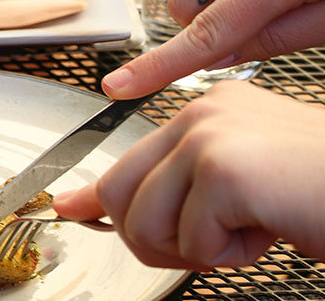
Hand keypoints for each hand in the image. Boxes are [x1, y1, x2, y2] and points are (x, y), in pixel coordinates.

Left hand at [52, 81, 324, 268]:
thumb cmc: (322, 193)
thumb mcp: (238, 191)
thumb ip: (173, 189)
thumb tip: (87, 204)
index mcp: (205, 113)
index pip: (126, 159)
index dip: (95, 196)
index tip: (69, 208)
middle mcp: (201, 113)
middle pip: (121, 194)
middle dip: (151, 239)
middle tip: (207, 245)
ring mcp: (210, 135)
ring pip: (145, 221)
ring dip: (195, 250)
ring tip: (247, 231)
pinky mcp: (225, 169)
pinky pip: (190, 239)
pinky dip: (228, 255)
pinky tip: (267, 231)